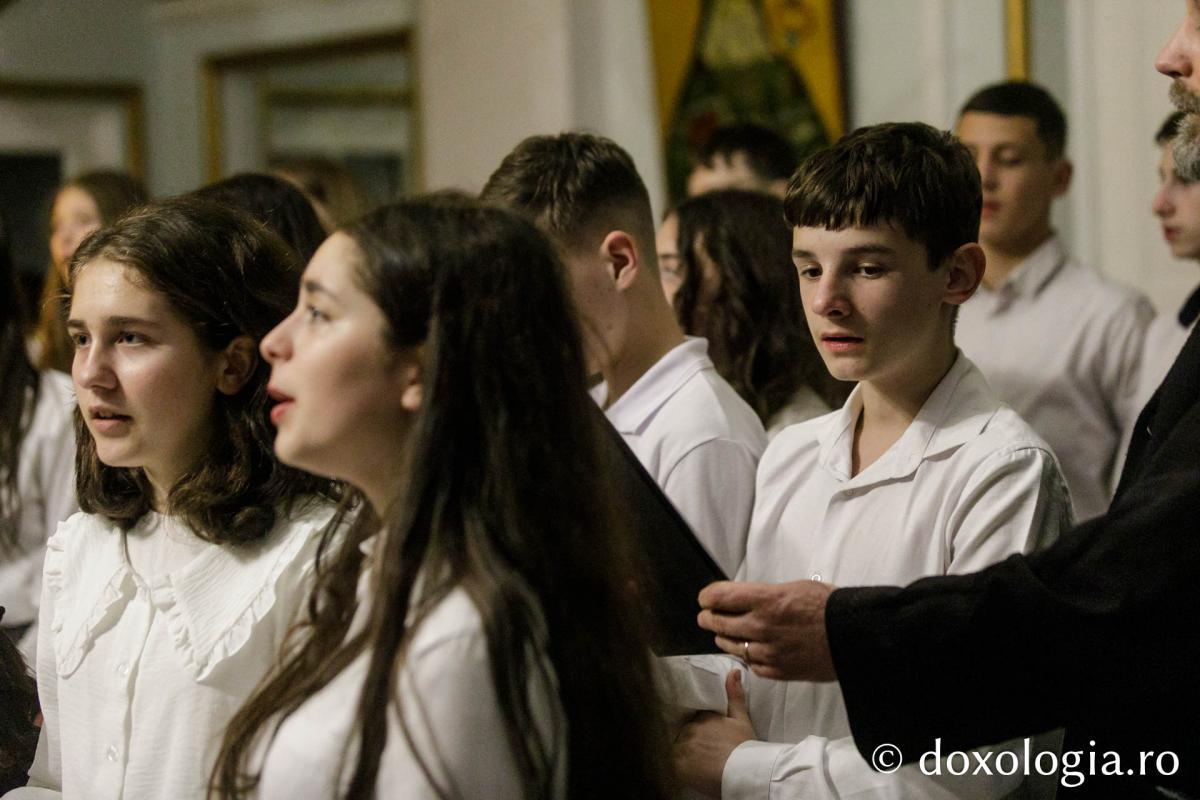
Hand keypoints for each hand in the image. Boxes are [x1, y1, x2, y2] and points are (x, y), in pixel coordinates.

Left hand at [674, 670, 755, 796]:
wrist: (744, 771)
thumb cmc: (745, 746)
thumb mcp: (742, 719)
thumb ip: (734, 695)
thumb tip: (733, 671)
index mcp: (703, 716)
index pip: (692, 717)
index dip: (694, 725)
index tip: (699, 732)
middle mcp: (690, 728)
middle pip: (682, 731)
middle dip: (686, 738)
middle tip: (696, 749)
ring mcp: (683, 746)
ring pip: (674, 746)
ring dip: (678, 751)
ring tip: (689, 760)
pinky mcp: (679, 765)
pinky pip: (669, 763)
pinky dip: (673, 765)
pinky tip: (679, 768)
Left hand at [697, 580, 837, 681]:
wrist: (854, 638)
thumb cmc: (829, 608)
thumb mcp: (795, 587)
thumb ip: (764, 594)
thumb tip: (742, 597)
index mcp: (767, 600)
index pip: (719, 597)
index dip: (707, 597)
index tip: (706, 598)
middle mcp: (762, 626)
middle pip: (718, 622)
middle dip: (708, 617)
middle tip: (706, 615)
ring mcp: (767, 652)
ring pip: (730, 645)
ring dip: (723, 637)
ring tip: (722, 632)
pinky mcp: (776, 671)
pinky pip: (749, 664)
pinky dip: (745, 656)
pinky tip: (747, 649)